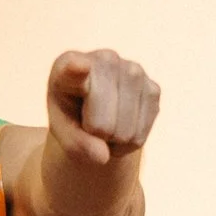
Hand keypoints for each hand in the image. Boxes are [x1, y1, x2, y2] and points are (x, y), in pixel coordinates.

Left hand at [46, 48, 159, 167]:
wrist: (95, 110)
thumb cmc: (71, 116)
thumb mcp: (62, 132)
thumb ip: (75, 144)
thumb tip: (102, 156)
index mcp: (68, 64)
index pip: (73, 67)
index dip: (77, 69)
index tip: (79, 66)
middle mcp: (105, 59)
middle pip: (103, 124)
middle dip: (96, 136)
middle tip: (89, 125)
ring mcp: (133, 70)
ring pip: (125, 133)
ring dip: (114, 140)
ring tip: (105, 125)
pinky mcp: (153, 88)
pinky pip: (140, 136)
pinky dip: (130, 142)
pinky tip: (121, 125)